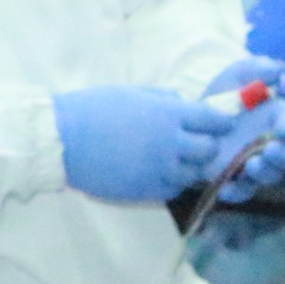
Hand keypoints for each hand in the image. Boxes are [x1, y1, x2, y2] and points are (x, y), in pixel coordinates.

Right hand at [51, 87, 227, 203]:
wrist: (62, 140)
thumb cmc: (93, 108)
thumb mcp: (132, 93)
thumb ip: (163, 99)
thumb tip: (183, 105)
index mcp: (169, 114)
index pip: (212, 120)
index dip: (220, 122)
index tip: (222, 124)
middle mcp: (171, 143)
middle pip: (209, 150)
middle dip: (208, 145)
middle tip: (200, 142)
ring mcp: (160, 170)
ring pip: (194, 174)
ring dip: (191, 166)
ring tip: (177, 158)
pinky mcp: (146, 191)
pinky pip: (173, 189)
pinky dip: (173, 182)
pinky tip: (160, 172)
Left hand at [203, 57, 284, 201]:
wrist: (193, 117)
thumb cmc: (223, 94)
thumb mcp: (236, 75)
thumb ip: (257, 68)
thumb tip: (279, 71)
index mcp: (277, 117)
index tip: (281, 128)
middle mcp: (272, 142)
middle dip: (284, 156)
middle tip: (270, 152)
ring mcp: (256, 162)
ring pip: (271, 175)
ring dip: (265, 173)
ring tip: (251, 166)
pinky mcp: (237, 178)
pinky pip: (243, 191)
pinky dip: (236, 192)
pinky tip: (226, 187)